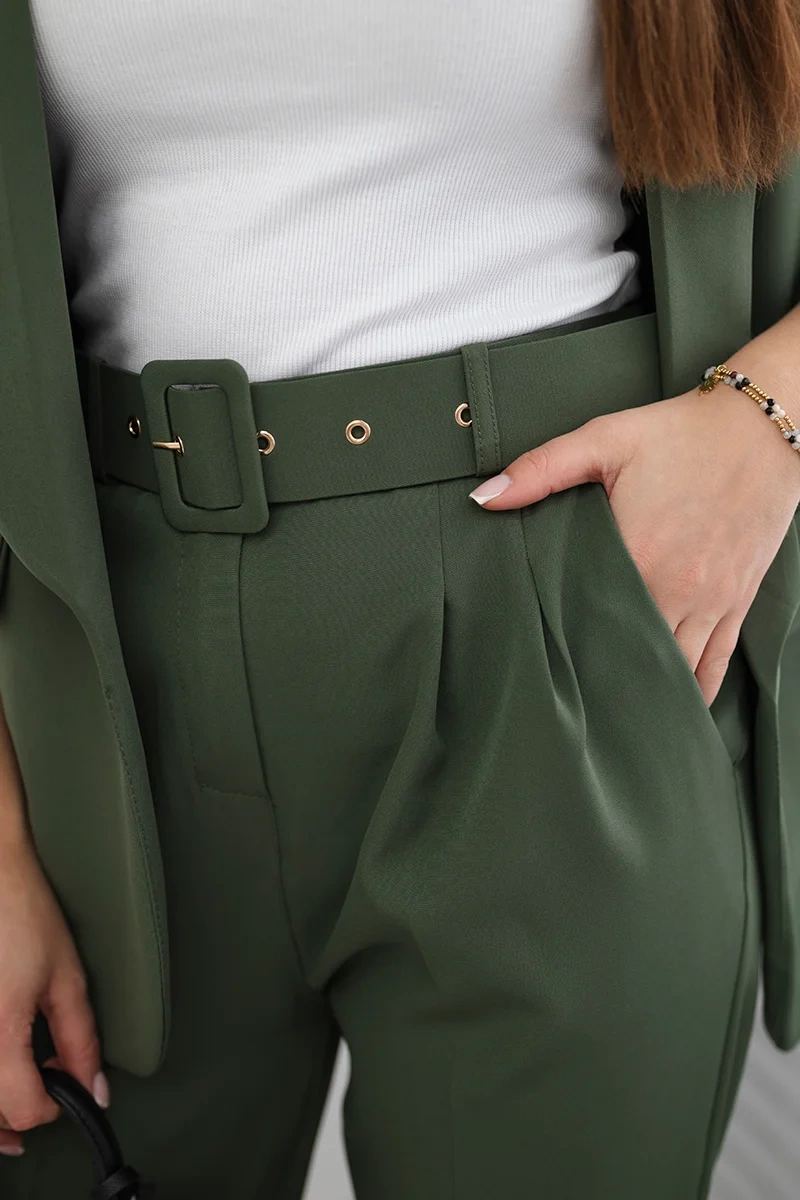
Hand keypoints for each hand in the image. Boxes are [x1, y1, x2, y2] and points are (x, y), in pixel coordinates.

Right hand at [0, 835, 108, 1156]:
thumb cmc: (25, 916)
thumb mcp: (66, 978)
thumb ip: (81, 1039)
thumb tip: (94, 1088)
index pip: (23, 1108)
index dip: (54, 1104)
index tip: (67, 1083)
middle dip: (20, 1112)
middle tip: (46, 1087)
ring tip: (20, 1097)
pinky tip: (1, 1069)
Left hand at [469, 385, 799, 705]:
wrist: (761, 426)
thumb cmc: (681, 433)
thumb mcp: (604, 440)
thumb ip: (540, 470)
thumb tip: (484, 498)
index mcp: (637, 554)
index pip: (588, 619)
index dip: (562, 644)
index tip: (540, 661)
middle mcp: (676, 588)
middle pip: (631, 652)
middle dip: (602, 674)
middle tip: (571, 697)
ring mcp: (711, 600)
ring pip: (675, 667)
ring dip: (647, 686)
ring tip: (614, 712)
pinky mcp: (737, 600)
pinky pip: (718, 662)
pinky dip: (698, 688)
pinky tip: (678, 705)